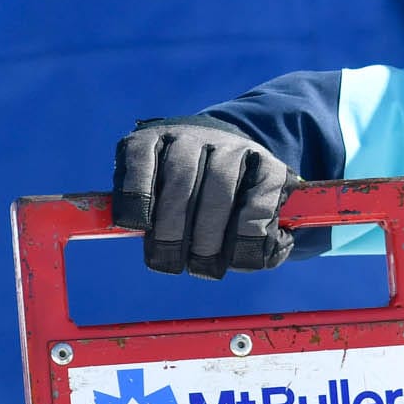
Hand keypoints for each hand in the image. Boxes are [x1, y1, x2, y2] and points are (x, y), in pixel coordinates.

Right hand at [112, 117, 297, 278]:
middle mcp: (228, 146)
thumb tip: (253, 258)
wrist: (200, 148)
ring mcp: (189, 138)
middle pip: (220, 190)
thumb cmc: (229, 200)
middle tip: (197, 267)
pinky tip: (139, 224)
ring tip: (164, 257)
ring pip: (181, 178)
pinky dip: (138, 195)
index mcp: (263, 165)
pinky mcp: (149, 136)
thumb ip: (262, 239)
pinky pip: (142, 161)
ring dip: (171, 225)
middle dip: (206, 236)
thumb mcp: (255, 216)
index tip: (234, 263)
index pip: (264, 194)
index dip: (250, 233)